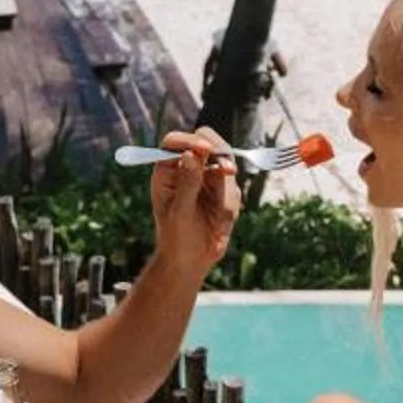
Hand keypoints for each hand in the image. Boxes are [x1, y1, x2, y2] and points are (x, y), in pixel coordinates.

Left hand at [147, 126, 240, 275]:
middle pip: (207, 142)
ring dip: (225, 195)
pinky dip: (229, 209)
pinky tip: (218, 228)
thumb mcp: (179, 212)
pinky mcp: (223, 190)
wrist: (190, 262)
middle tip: (229, 171)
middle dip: (220, 156)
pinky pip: (235, 189)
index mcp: (167, 170)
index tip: (204, 150)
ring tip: (217, 223)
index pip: (175, 141)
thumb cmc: (175, 238)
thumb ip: (187, 183)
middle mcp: (187, 168)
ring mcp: (207, 177)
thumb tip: (191, 155)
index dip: (190, 140)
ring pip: (226, 168)